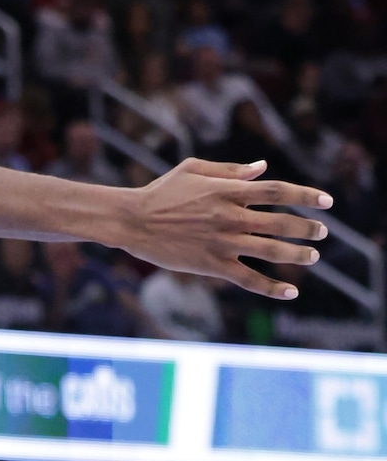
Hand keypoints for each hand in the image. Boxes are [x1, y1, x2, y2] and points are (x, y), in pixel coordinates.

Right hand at [119, 158, 330, 298]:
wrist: (133, 220)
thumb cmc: (162, 191)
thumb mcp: (193, 169)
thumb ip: (230, 170)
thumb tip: (263, 168)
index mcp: (226, 190)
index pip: (276, 190)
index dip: (305, 195)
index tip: (327, 201)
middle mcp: (230, 216)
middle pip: (280, 221)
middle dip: (307, 227)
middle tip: (322, 231)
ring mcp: (223, 242)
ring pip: (271, 250)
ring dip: (297, 254)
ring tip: (312, 255)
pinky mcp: (213, 265)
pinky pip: (250, 279)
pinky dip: (273, 288)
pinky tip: (291, 292)